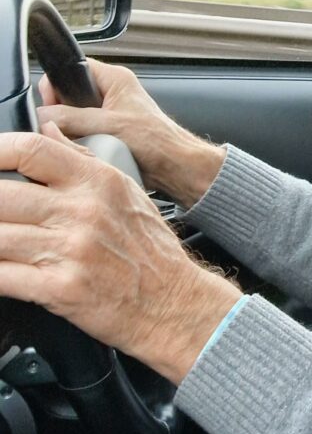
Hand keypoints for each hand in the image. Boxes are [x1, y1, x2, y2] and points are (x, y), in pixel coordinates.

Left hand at [0, 125, 240, 383]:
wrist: (171, 300)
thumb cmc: (150, 247)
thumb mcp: (125, 189)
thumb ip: (82, 159)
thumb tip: (47, 132)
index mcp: (99, 181)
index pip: (32, 150)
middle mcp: (83, 211)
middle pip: (1, 194)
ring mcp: (70, 250)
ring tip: (2, 239)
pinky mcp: (58, 289)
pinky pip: (1, 277)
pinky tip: (2, 267)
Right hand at [37, 58, 224, 207]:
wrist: (175, 165)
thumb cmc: (157, 140)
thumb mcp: (108, 124)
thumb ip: (71, 117)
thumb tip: (41, 115)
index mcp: (115, 79)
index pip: (73, 69)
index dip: (56, 85)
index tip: (50, 104)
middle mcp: (111, 92)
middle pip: (68, 95)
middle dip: (60, 112)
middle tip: (61, 127)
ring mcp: (109, 113)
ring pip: (72, 117)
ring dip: (69, 130)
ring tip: (77, 141)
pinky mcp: (108, 132)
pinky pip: (81, 134)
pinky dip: (77, 142)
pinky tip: (83, 150)